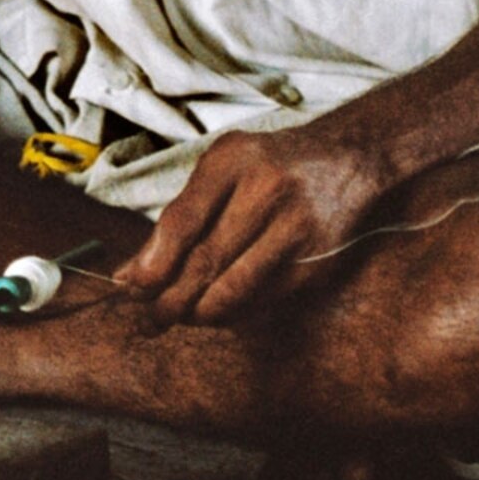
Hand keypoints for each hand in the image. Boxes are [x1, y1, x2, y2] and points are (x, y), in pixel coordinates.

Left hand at [113, 123, 391, 323]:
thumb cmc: (270, 166)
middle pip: (206, 260)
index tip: (129, 288)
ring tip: (179, 318)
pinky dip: (234, 312)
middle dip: (170, 298)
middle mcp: (267, 191)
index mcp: (234, 161)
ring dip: (199, 313)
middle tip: (149, 319)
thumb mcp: (223, 169)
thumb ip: (181, 214)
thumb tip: (132, 273)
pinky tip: (217, 311)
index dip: (153, 262)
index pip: (184, 220)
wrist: (349, 159)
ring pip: (234, 288)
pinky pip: (263, 300)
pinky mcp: (316, 262)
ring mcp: (296, 229)